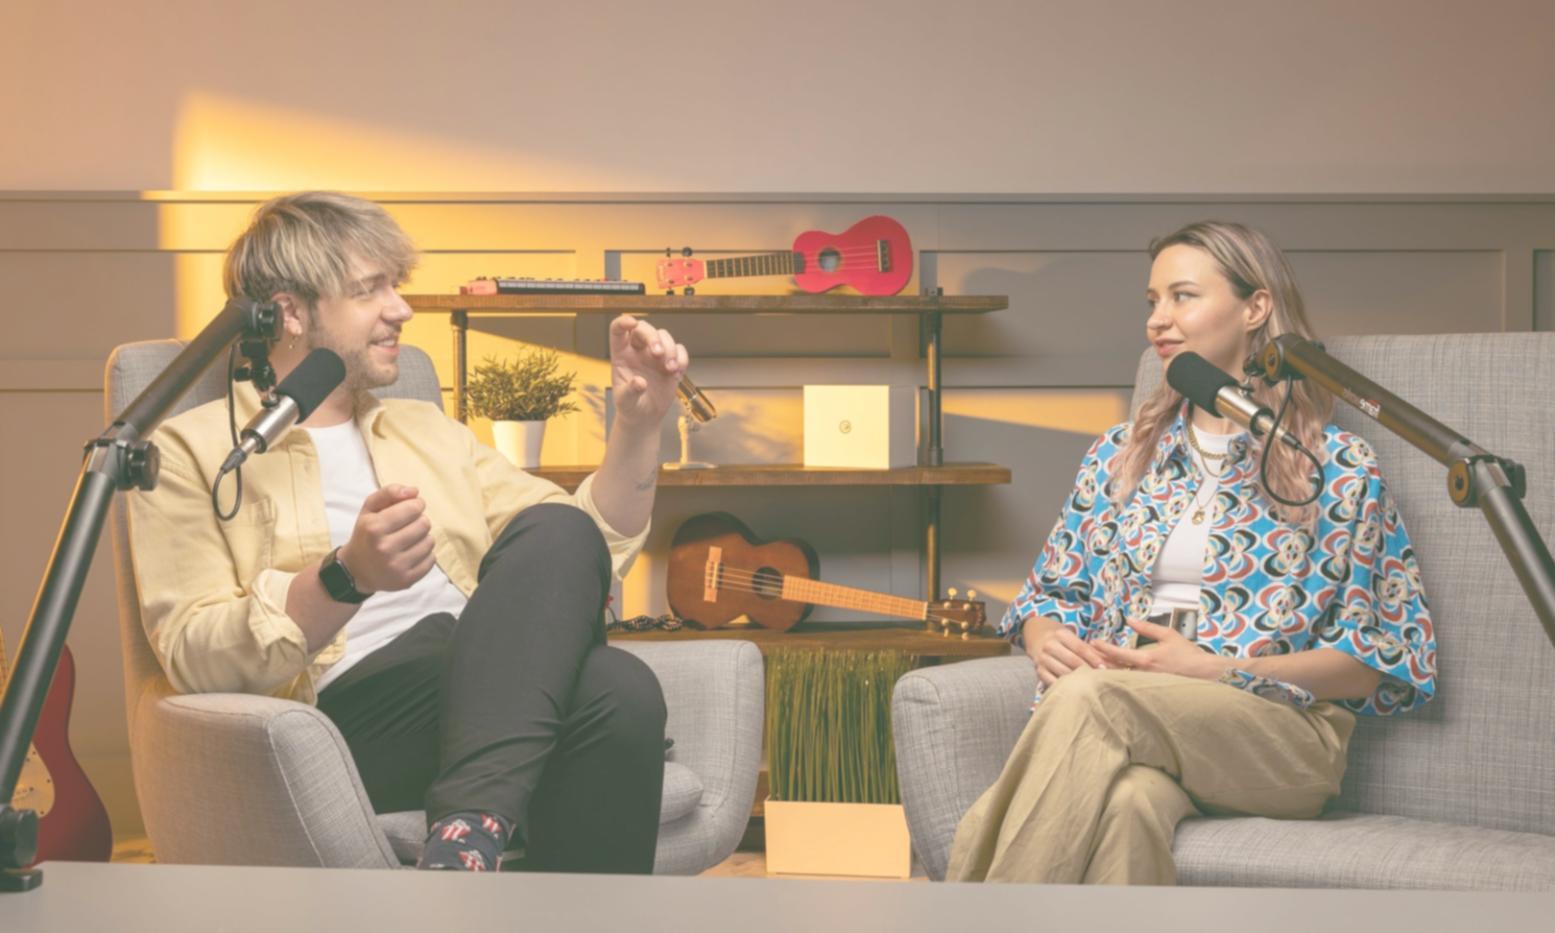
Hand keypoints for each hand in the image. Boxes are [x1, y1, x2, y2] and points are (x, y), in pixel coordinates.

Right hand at [338, 484, 434, 593]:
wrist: (357, 570)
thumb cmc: (366, 534)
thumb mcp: (369, 509)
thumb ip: (389, 492)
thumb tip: (414, 491)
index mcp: (375, 528)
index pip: (413, 508)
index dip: (416, 505)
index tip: (411, 508)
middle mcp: (385, 548)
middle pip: (424, 524)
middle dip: (419, 521)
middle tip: (408, 526)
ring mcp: (396, 566)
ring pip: (430, 542)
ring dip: (423, 537)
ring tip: (409, 539)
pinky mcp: (406, 580)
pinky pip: (431, 560)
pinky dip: (425, 554)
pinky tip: (412, 553)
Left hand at [609, 314, 687, 429]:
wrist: (645, 417)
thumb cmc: (630, 407)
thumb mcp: (626, 402)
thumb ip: (630, 392)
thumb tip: (640, 382)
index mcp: (620, 355)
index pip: (618, 331)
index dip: (623, 322)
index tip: (632, 323)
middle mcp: (637, 350)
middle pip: (644, 329)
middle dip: (653, 337)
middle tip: (659, 354)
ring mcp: (654, 354)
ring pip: (664, 336)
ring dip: (670, 349)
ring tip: (670, 369)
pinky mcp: (670, 361)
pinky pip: (679, 349)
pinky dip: (681, 358)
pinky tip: (677, 373)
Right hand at [1026, 618, 1108, 688]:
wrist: (1037, 638)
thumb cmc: (1062, 640)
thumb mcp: (1073, 638)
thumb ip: (1089, 649)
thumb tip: (1108, 662)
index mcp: (1061, 634)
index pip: (1080, 648)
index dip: (1093, 658)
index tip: (1104, 668)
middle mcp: (1050, 645)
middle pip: (1073, 661)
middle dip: (1088, 670)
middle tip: (1101, 679)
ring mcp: (1043, 659)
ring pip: (1064, 672)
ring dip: (1078, 680)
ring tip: (1091, 686)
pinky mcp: (1039, 671)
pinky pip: (1053, 681)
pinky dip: (1065, 686)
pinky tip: (1075, 690)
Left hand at [1092, 618, 1233, 680]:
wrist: (1207, 674)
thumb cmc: (1189, 654)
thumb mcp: (1168, 635)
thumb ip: (1146, 628)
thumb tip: (1130, 619)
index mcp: (1147, 659)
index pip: (1119, 654)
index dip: (1104, 648)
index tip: (1093, 643)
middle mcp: (1144, 674)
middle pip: (1115, 670)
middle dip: (1100, 664)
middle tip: (1086, 657)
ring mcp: (1147, 684)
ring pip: (1122, 680)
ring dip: (1107, 674)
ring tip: (1093, 667)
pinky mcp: (1151, 691)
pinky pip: (1132, 686)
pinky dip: (1120, 682)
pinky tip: (1112, 680)